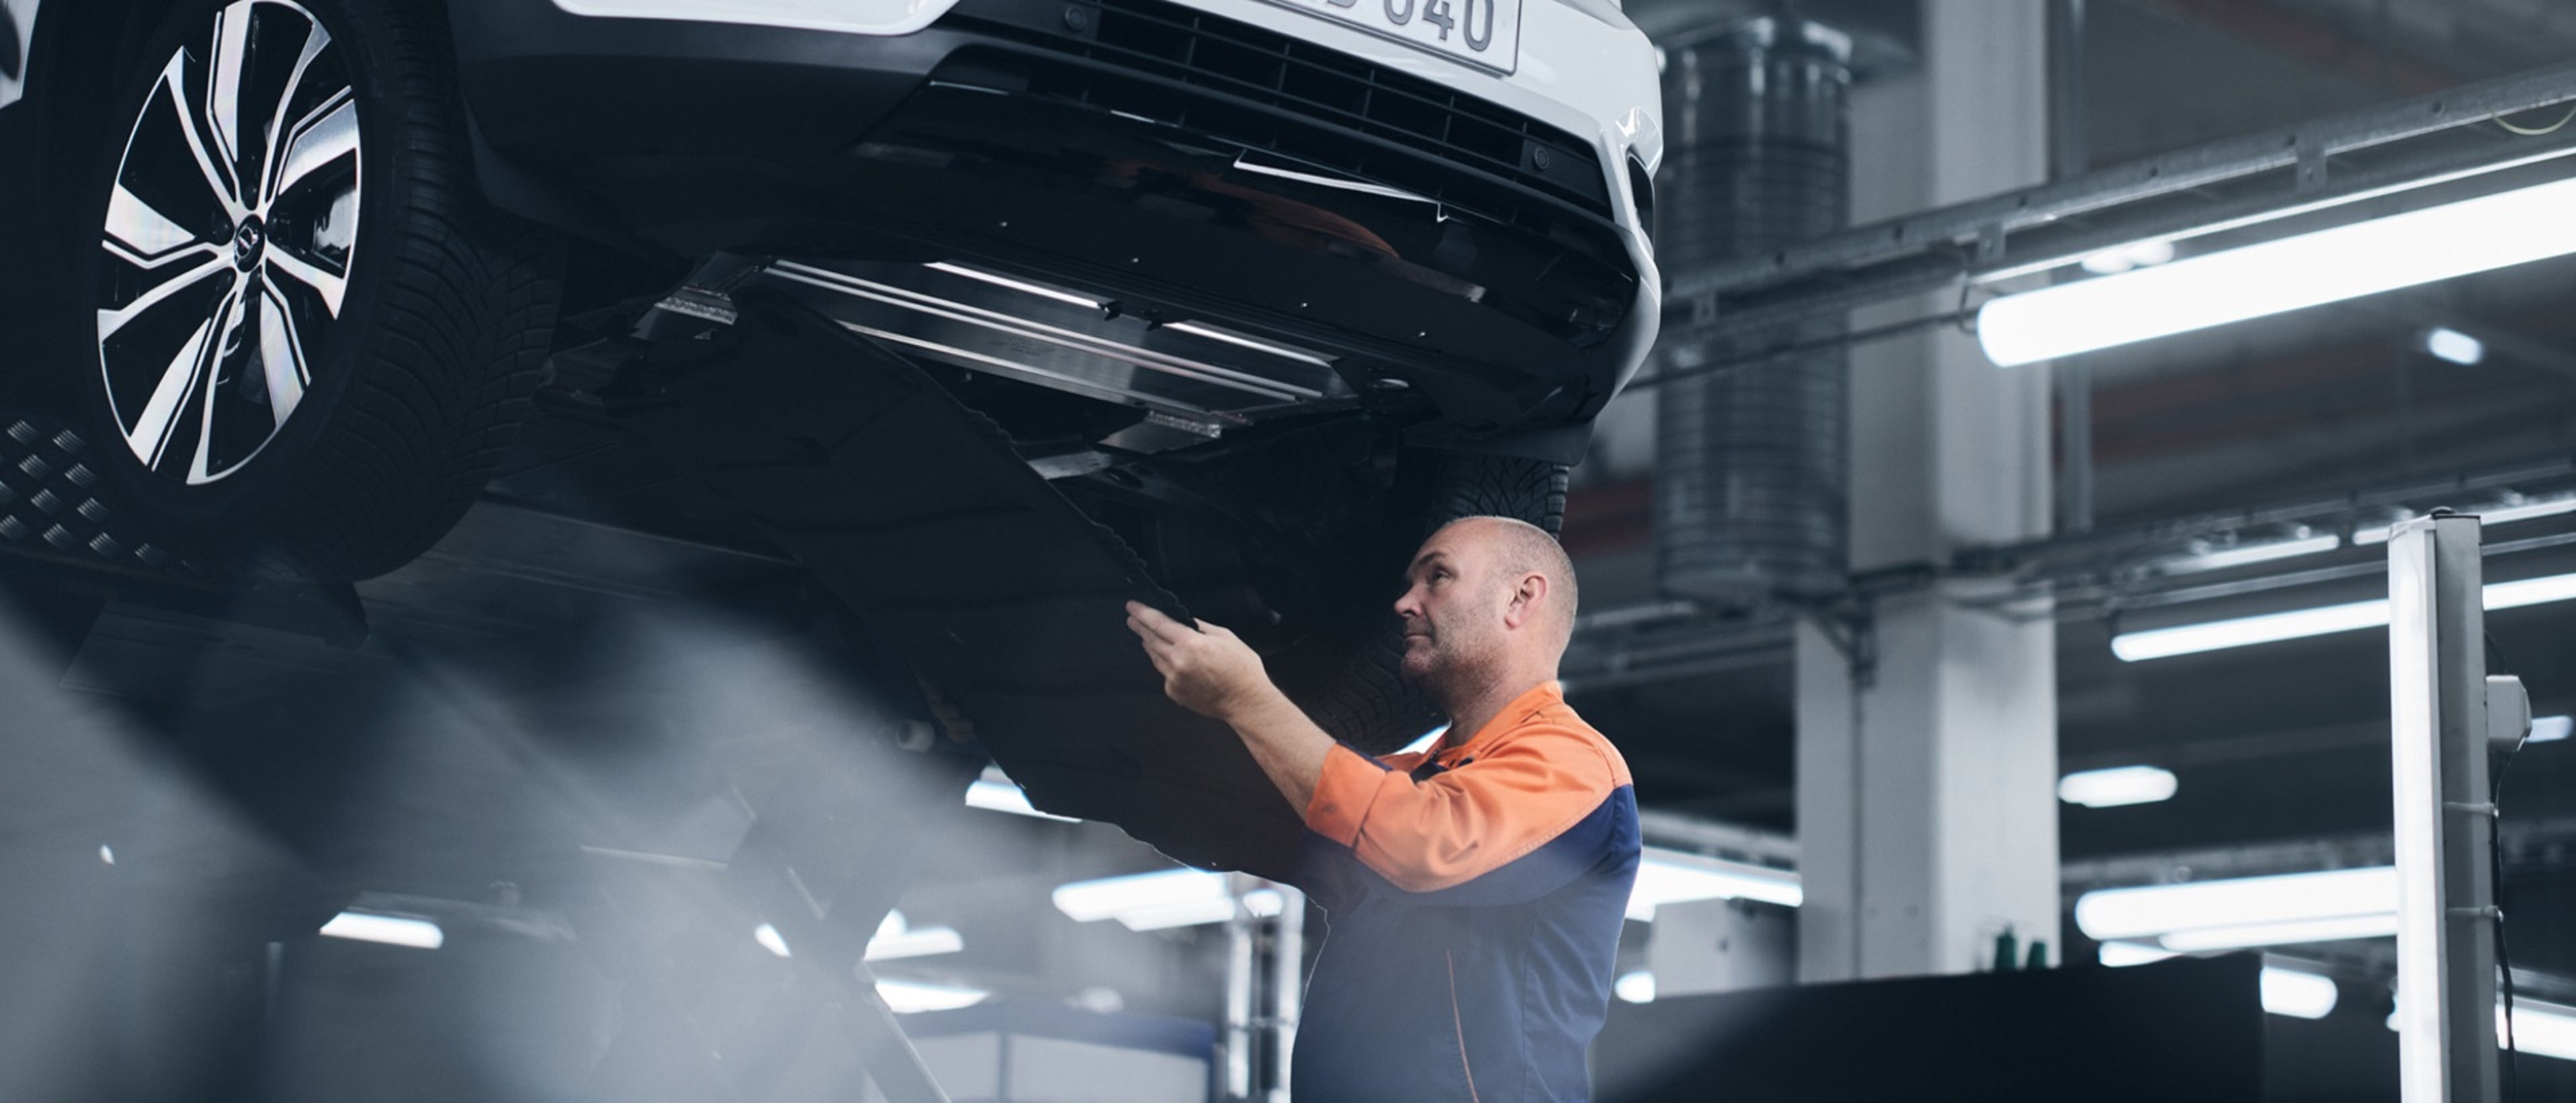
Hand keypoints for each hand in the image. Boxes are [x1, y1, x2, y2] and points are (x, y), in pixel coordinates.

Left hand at [1125, 601, 1274, 722]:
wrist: (1245, 702)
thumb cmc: (1242, 670)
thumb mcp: (1225, 637)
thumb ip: (1201, 627)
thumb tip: (1186, 622)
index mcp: (1191, 644)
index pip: (1158, 623)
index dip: (1142, 613)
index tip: (1132, 607)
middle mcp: (1178, 662)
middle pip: (1150, 639)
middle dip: (1140, 627)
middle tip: (1133, 619)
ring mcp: (1174, 679)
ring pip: (1154, 656)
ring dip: (1150, 644)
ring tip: (1148, 636)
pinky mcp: (1174, 692)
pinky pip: (1163, 672)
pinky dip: (1164, 663)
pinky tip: (1172, 660)